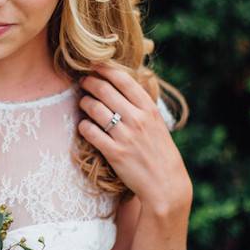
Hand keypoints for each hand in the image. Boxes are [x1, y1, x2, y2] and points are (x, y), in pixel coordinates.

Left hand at [77, 63, 191, 218]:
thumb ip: (141, 106)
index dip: (105, 69)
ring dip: (84, 103)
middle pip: (105, 90)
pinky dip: (84, 126)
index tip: (94, 65)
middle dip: (90, 82)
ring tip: (83, 103)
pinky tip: (84, 126)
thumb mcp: (157, 124)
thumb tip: (123, 86)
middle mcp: (137, 119)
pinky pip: (90, 132)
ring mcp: (125, 136)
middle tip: (83, 82)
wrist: (166, 184)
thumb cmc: (160, 152)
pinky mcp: (114, 153)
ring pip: (94, 109)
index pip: (123, 80)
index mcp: (149, 109)